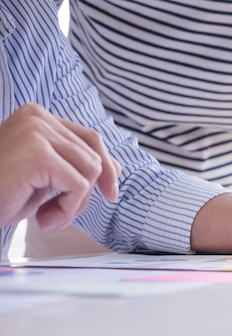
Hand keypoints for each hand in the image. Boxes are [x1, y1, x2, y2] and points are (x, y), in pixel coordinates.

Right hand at [0, 104, 120, 228]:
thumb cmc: (2, 194)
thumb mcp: (46, 178)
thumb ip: (75, 166)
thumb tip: (116, 167)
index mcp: (38, 117)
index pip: (91, 138)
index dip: (107, 166)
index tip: (111, 192)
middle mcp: (38, 117)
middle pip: (94, 156)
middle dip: (85, 192)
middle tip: (60, 214)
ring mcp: (37, 131)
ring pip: (90, 171)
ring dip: (75, 204)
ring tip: (49, 216)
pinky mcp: (37, 152)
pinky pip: (78, 185)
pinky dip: (67, 209)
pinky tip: (43, 219)